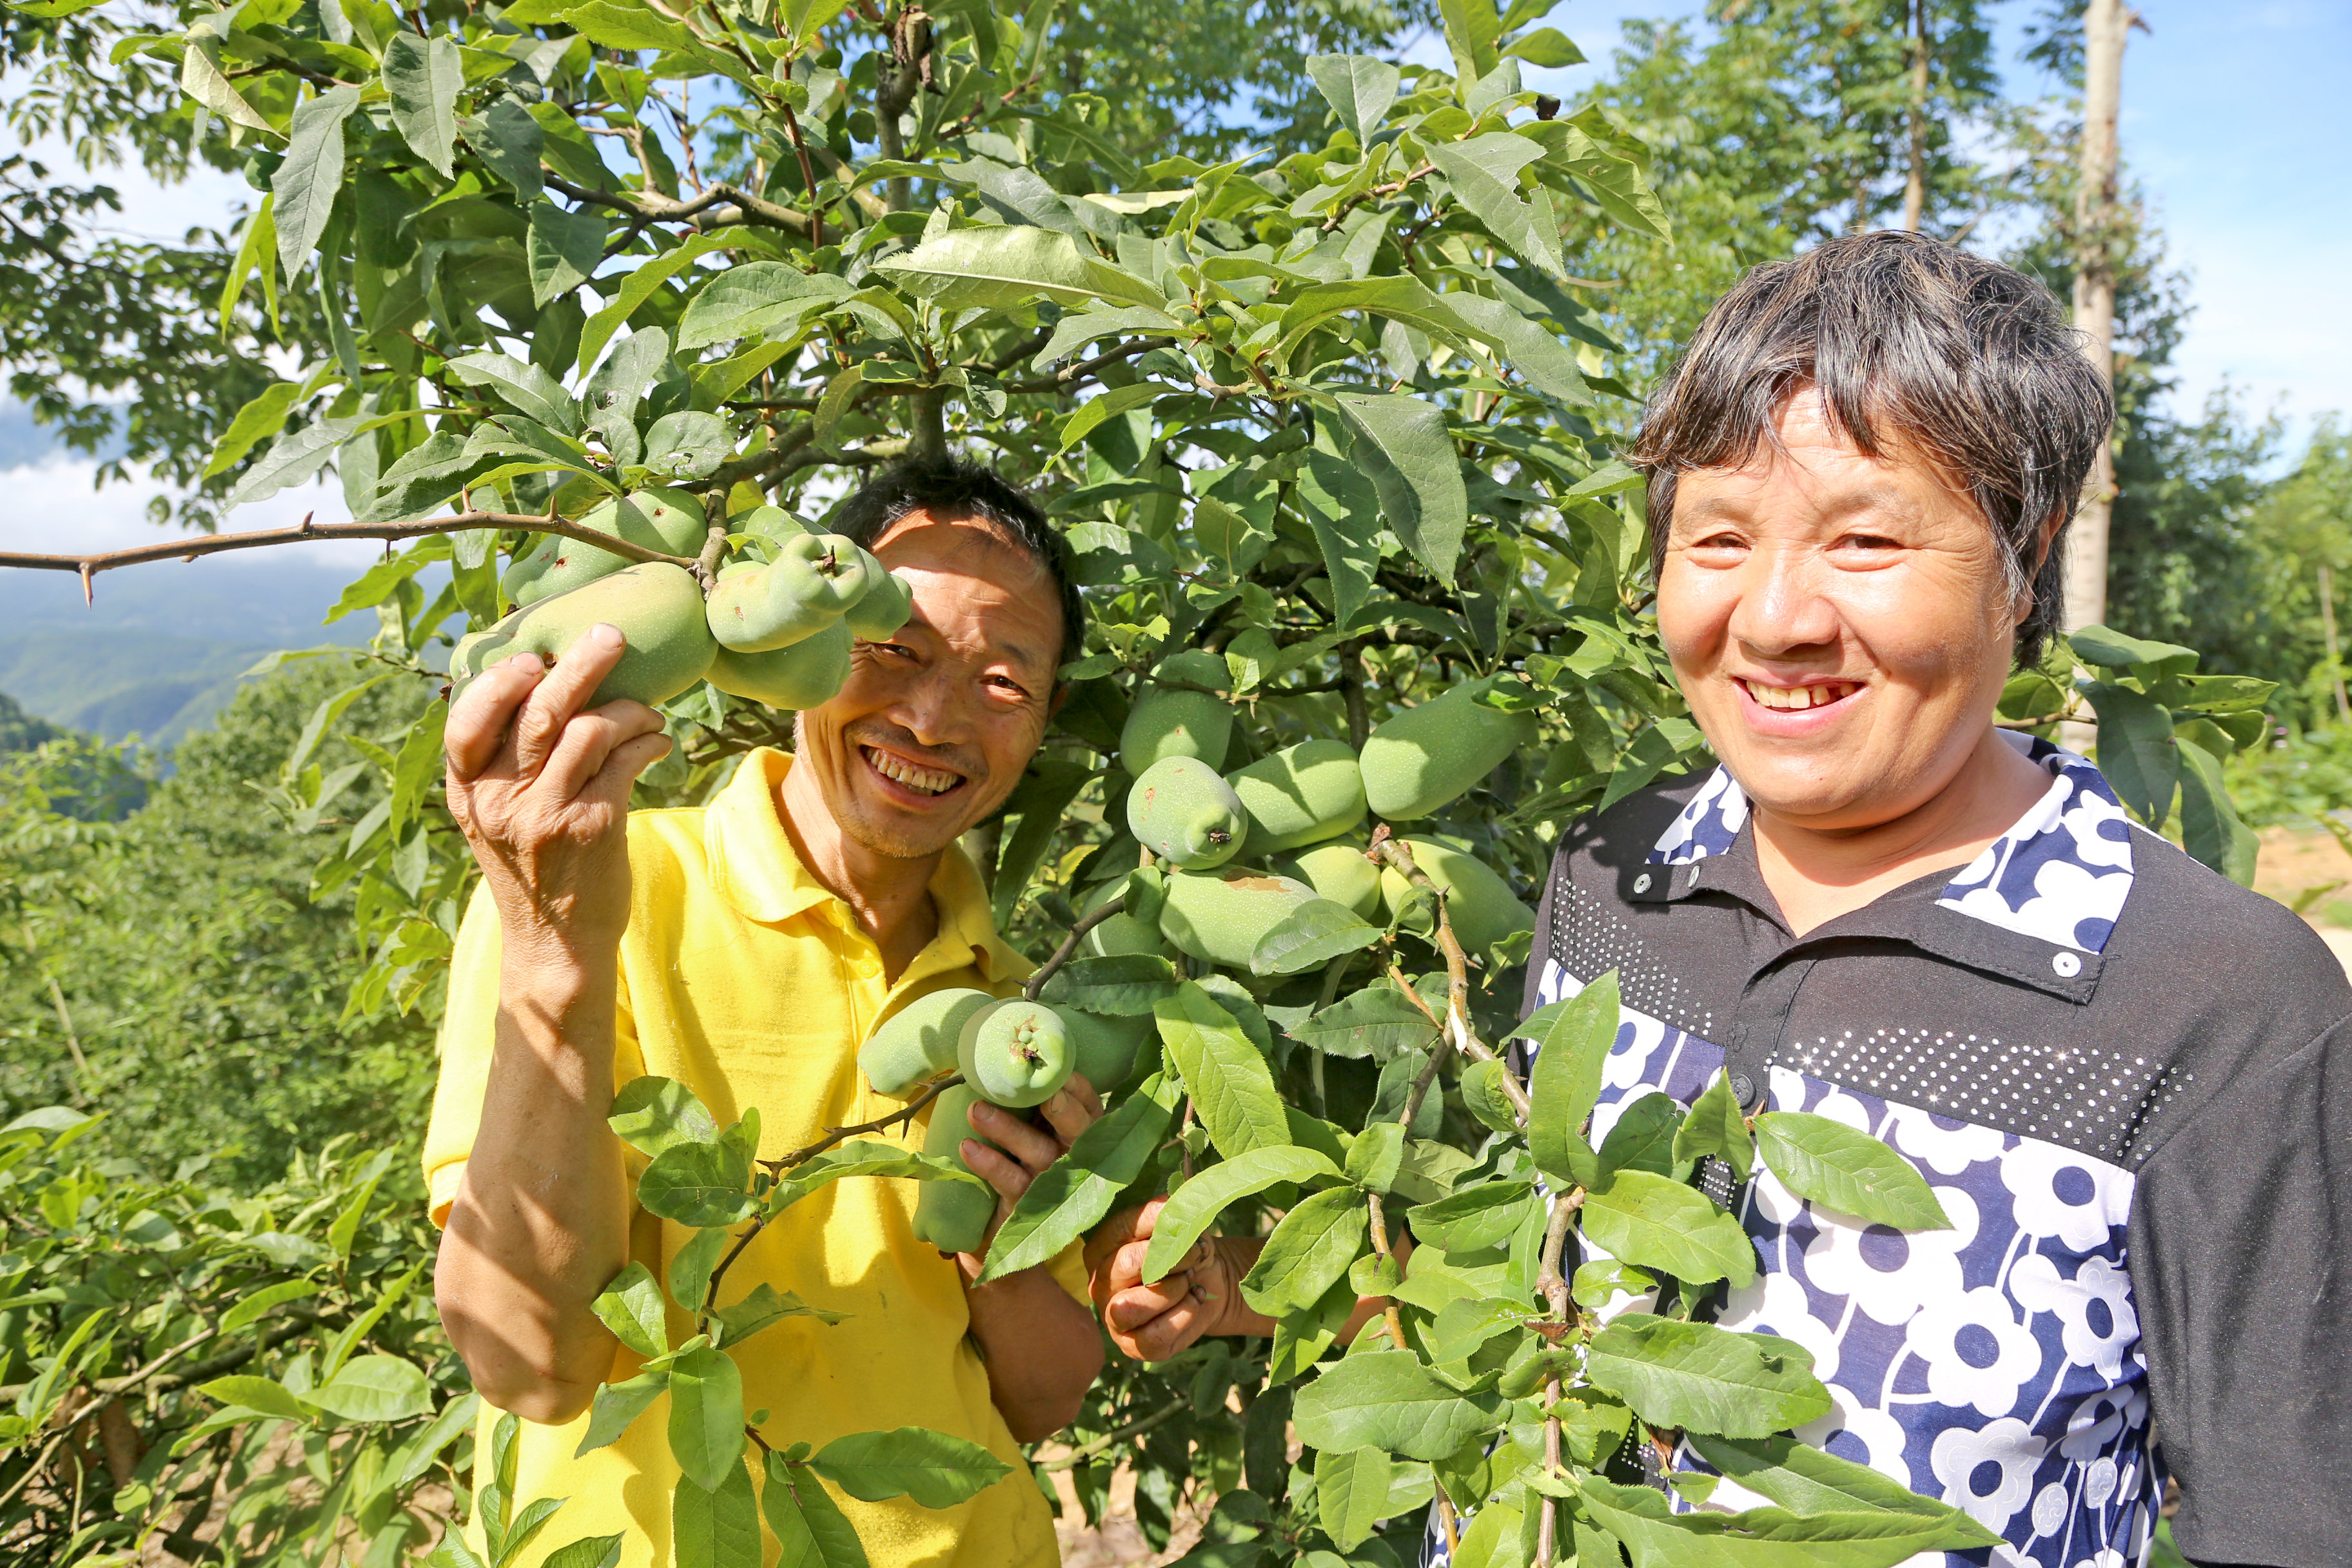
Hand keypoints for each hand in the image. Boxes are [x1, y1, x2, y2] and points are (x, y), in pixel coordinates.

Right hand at [443, 626, 672, 963]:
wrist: (557, 943)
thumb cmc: (533, 867)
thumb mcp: (495, 817)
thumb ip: (504, 762)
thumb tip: (541, 682)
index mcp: (468, 790)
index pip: (465, 721)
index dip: (498, 682)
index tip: (532, 659)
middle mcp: (500, 800)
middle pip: (539, 711)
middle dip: (580, 664)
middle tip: (611, 638)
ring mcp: (546, 814)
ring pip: (589, 728)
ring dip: (630, 710)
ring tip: (648, 716)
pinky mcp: (593, 826)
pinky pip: (626, 759)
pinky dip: (649, 740)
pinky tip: (658, 743)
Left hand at [955, 1074, 1104, 1278]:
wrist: (1008, 1233)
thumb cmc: (1024, 1159)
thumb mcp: (1038, 1129)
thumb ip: (1038, 1101)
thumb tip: (1011, 1055)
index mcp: (1086, 1135)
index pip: (1091, 1106)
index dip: (1077, 1087)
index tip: (1053, 1066)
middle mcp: (1076, 1158)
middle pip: (1077, 1130)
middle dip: (1062, 1109)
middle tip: (1041, 1089)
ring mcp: (1053, 1184)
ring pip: (1039, 1153)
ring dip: (1007, 1130)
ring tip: (975, 1110)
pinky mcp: (1027, 1206)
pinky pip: (1010, 1182)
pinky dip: (989, 1164)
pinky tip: (968, 1148)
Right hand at [1085, 1197, 1255, 1361]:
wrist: (1205, 1284)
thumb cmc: (1186, 1251)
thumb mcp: (1182, 1226)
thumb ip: (1174, 1212)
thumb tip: (1176, 1199)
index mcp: (1102, 1248)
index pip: (1122, 1227)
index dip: (1158, 1221)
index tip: (1186, 1220)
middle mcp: (1099, 1283)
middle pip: (1126, 1265)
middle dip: (1170, 1258)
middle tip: (1195, 1256)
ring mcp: (1112, 1317)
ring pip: (1130, 1307)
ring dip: (1171, 1291)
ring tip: (1190, 1281)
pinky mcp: (1133, 1346)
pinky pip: (1154, 1337)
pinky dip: (1183, 1317)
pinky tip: (1195, 1301)